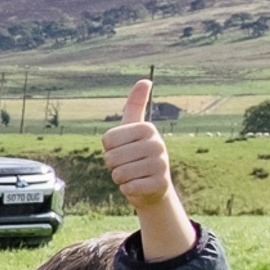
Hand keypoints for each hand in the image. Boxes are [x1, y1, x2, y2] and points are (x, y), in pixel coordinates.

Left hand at [102, 79, 197, 260]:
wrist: (152, 185)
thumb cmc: (136, 154)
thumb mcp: (133, 129)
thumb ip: (135, 105)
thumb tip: (145, 80)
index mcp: (147, 129)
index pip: (108, 140)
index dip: (108, 149)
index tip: (122, 149)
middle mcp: (158, 144)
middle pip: (111, 158)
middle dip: (113, 165)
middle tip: (127, 164)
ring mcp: (161, 164)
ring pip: (119, 174)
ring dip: (120, 178)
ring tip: (133, 174)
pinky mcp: (160, 184)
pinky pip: (129, 188)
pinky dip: (128, 189)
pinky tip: (138, 186)